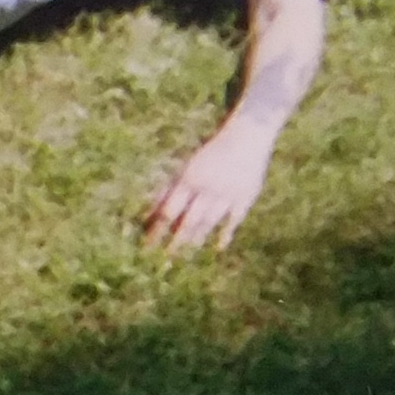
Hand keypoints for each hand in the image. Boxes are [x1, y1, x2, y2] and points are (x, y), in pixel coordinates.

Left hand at [144, 119, 273, 254]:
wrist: (247, 136)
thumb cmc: (211, 154)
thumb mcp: (187, 168)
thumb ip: (170, 190)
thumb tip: (150, 213)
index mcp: (189, 178)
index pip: (169, 210)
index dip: (157, 229)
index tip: (147, 245)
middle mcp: (206, 188)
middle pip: (188, 220)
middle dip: (176, 240)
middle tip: (166, 257)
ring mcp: (227, 194)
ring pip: (208, 222)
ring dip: (196, 238)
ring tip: (186, 251)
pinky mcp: (245, 197)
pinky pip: (234, 220)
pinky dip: (226, 234)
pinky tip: (218, 247)